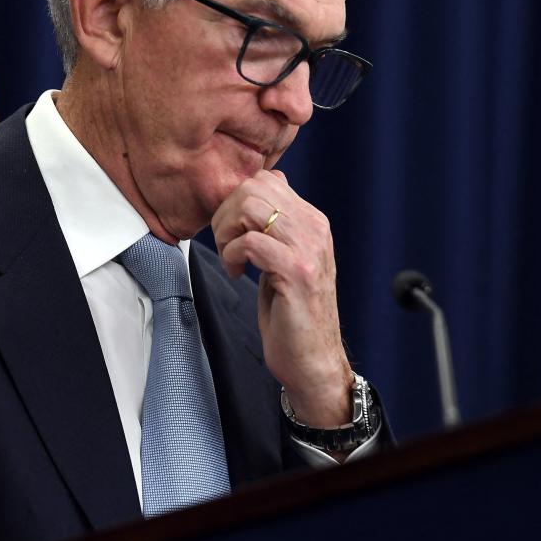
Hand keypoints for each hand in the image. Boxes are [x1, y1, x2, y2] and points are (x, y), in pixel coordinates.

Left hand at [211, 170, 352, 427]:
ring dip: (227, 232)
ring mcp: (308, 250)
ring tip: (231, 257)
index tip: (231, 232)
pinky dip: (232, 255)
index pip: (266, 180)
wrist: (313, 360)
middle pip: (255, 188)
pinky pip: (251, 242)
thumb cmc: (293, 314)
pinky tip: (237, 273)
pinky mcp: (297, 272)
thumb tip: (261, 192)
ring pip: (251, 207)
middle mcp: (315, 230)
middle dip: (226, 213)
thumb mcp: (286, 260)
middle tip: (225, 245)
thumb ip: (276, 228)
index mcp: (313, 222)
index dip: (236, 201)